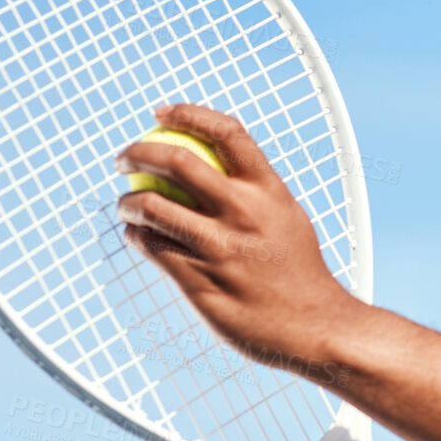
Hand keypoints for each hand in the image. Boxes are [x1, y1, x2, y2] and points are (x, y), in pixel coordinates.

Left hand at [114, 103, 357, 369]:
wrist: (316, 327)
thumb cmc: (300, 275)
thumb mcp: (288, 219)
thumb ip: (256, 193)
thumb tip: (221, 164)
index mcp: (269, 192)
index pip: (227, 133)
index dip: (188, 114)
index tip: (162, 113)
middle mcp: (243, 213)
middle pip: (176, 161)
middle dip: (138, 153)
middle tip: (124, 160)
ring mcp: (219, 248)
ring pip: (152, 206)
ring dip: (128, 202)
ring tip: (126, 206)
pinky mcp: (199, 280)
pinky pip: (152, 247)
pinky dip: (135, 236)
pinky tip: (137, 236)